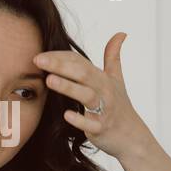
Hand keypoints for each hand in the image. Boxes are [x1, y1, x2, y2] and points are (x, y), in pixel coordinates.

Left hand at [34, 32, 153, 160]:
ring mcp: (104, 110)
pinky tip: (66, 115)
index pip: (80, 62)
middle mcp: (104, 91)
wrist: (132, 136)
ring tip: (49, 80)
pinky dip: (80, 119)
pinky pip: (91, 124)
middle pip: (83, 74)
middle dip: (60, 66)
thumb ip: (113, 56)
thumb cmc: (120, 106)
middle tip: (38, 60)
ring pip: (87, 96)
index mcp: (103, 78)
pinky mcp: (102, 129)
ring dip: (68, 87)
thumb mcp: (117, 79)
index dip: (61, 57)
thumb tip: (121, 33)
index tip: (40, 55)